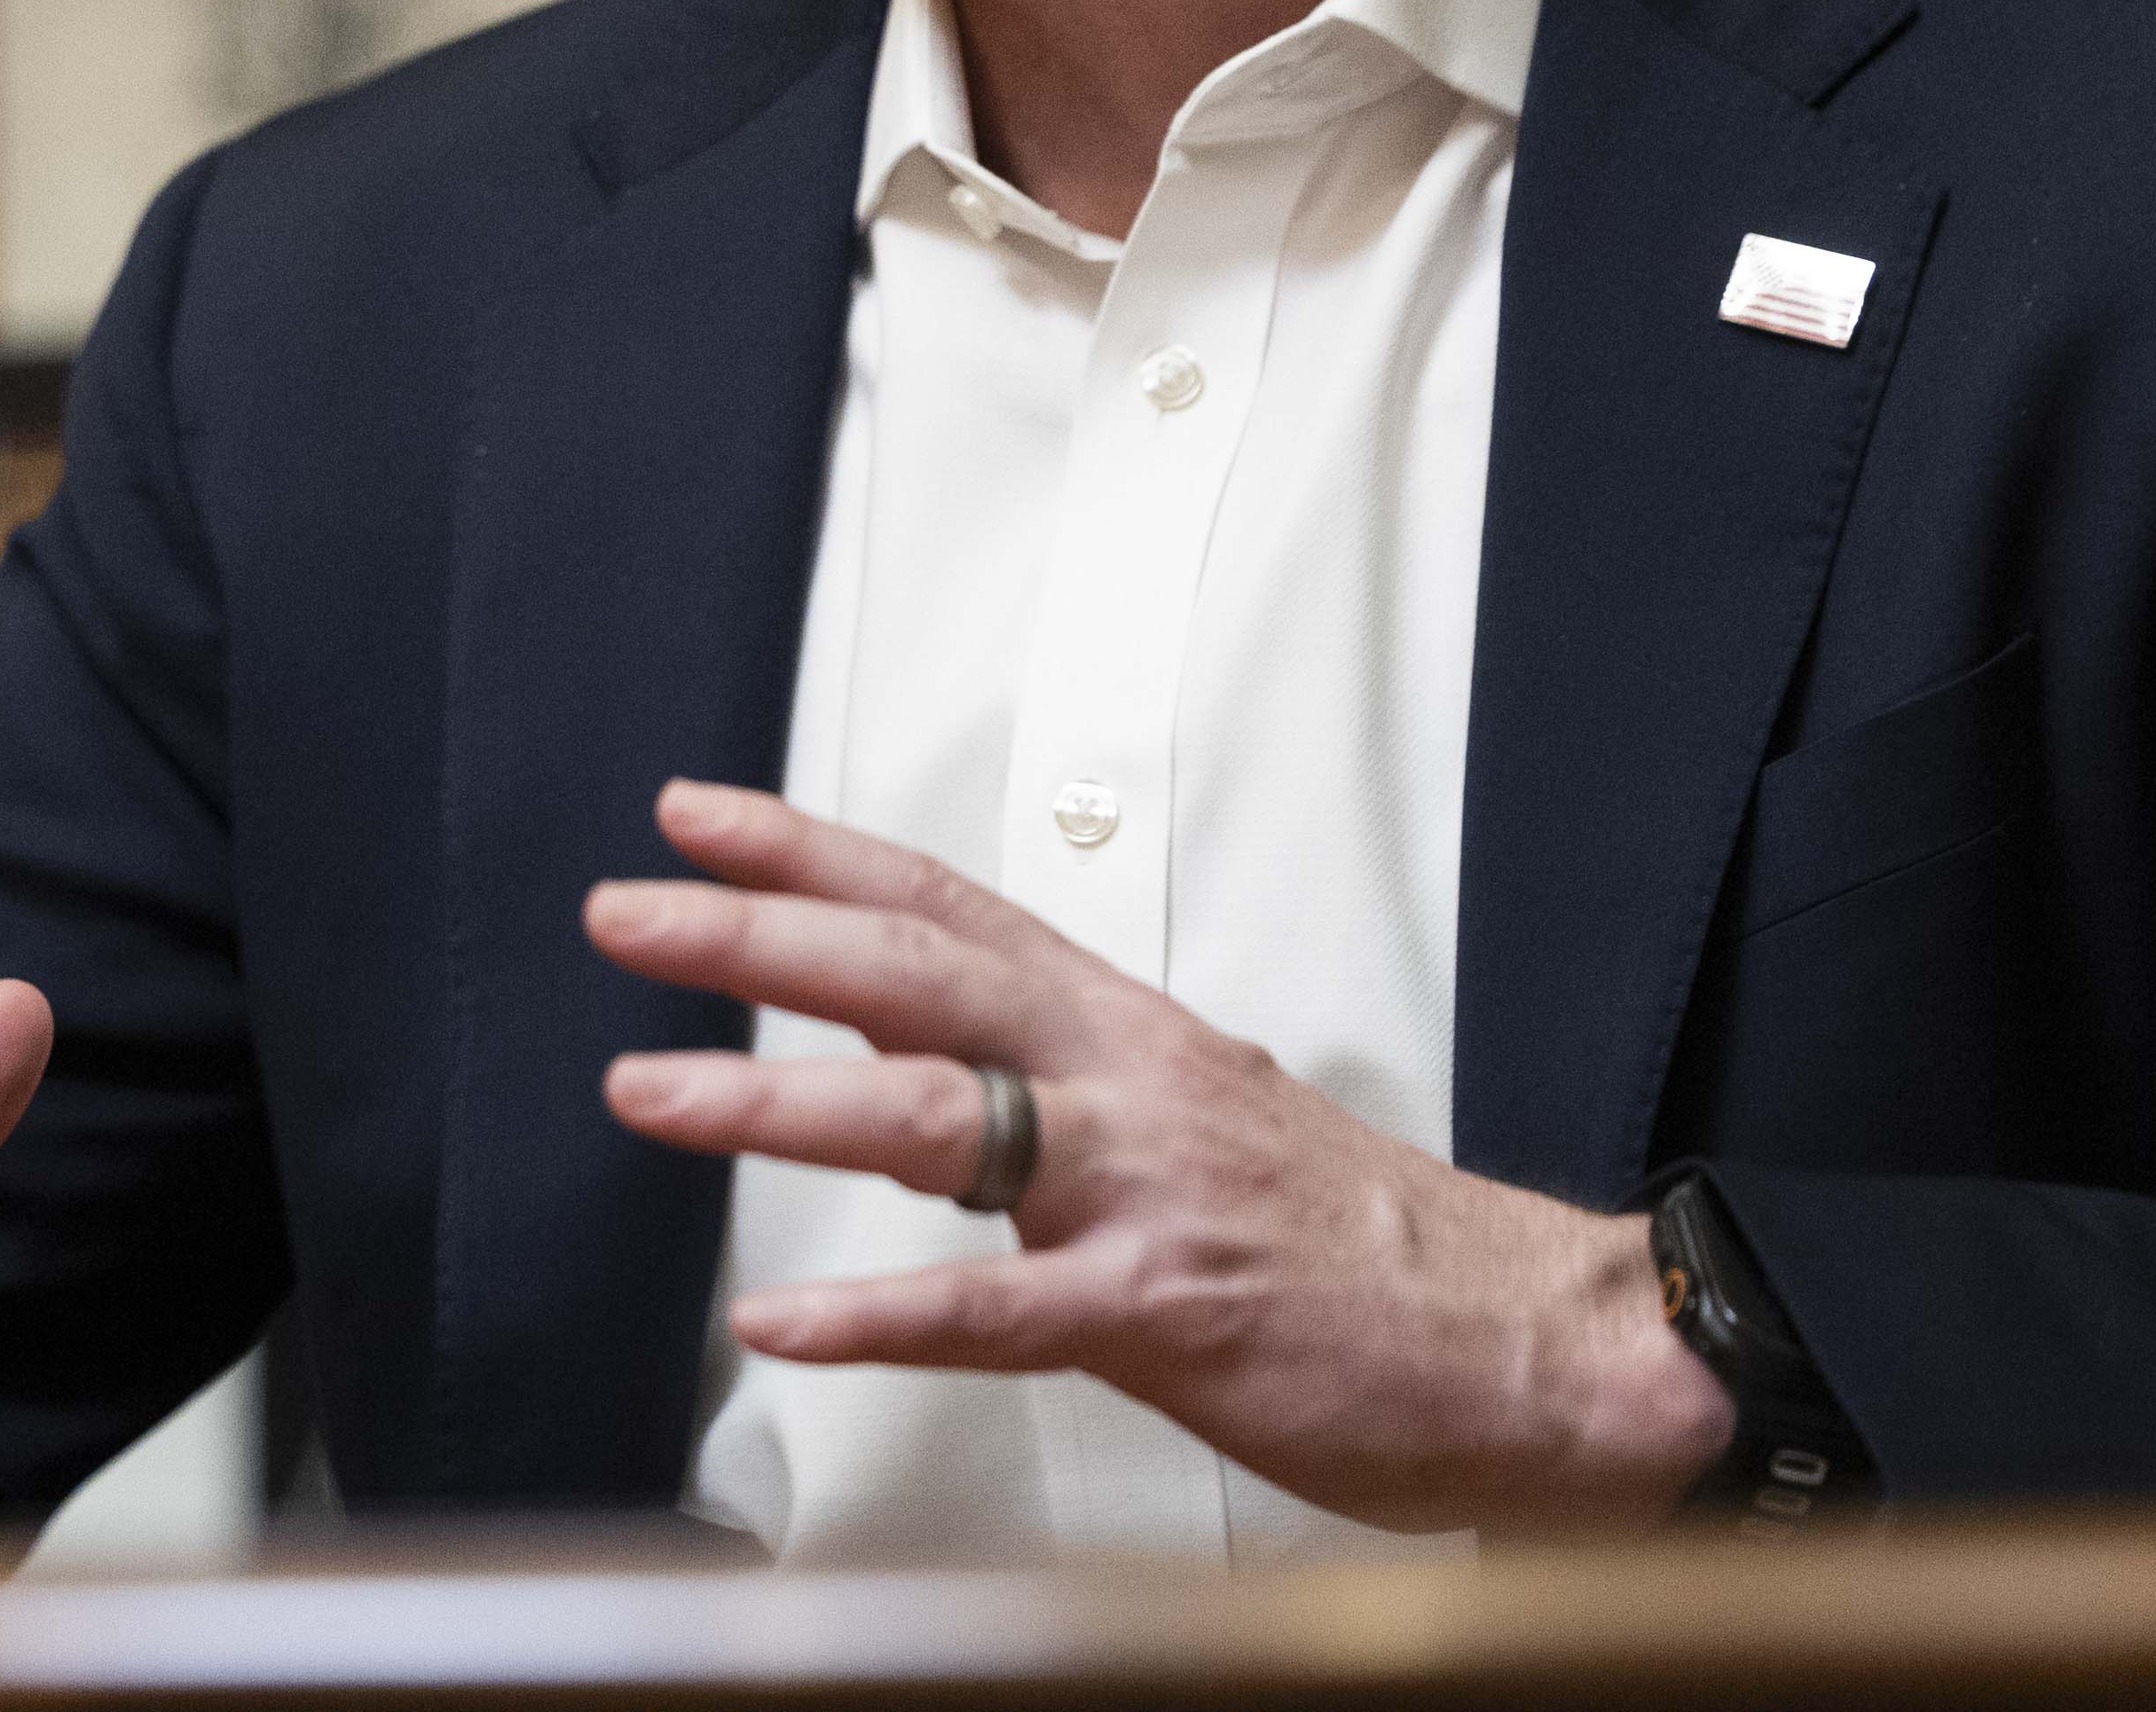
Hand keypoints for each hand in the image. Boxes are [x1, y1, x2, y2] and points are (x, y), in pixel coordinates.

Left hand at [587, 779, 1726, 1535]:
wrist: (1534, 1340)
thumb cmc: (1361, 1246)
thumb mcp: (1198, 1120)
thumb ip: (1061, 1085)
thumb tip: (931, 1056)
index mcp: (1127, 1030)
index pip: (945, 906)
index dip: (812, 851)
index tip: (693, 814)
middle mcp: (1124, 1081)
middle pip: (915, 976)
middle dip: (755, 933)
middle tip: (622, 912)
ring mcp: (1143, 1192)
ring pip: (933, 1119)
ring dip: (774, 1099)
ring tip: (646, 1089)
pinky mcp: (1169, 1314)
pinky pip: (997, 1312)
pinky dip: (879, 1315)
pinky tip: (780, 1319)